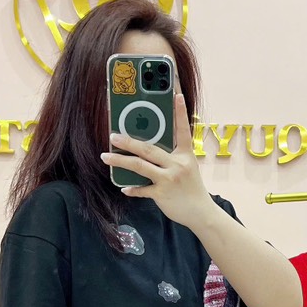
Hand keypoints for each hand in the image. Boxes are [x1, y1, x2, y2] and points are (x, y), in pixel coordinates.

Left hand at [101, 93, 213, 230]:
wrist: (201, 212)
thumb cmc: (191, 188)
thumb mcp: (187, 167)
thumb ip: (171, 157)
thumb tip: (147, 148)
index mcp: (185, 154)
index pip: (182, 129)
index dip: (180, 112)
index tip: (177, 94)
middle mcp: (177, 164)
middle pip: (148, 148)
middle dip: (128, 141)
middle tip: (112, 135)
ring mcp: (169, 179)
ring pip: (140, 166)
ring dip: (120, 160)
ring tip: (106, 156)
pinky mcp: (162, 194)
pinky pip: (142, 189)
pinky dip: (132, 189)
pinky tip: (124, 188)